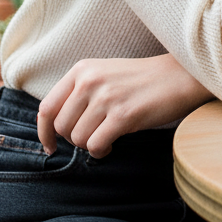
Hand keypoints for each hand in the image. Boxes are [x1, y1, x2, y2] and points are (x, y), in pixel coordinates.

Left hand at [37, 53, 212, 158]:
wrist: (177, 76)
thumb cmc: (139, 80)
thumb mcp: (103, 75)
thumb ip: (78, 93)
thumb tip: (53, 125)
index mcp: (81, 70)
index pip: (47, 107)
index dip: (44, 132)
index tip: (51, 145)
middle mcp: (89, 81)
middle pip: (62, 127)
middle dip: (74, 139)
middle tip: (93, 136)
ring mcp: (106, 97)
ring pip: (78, 139)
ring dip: (90, 146)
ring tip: (105, 137)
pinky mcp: (123, 115)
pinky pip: (96, 145)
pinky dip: (101, 151)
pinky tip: (112, 144)